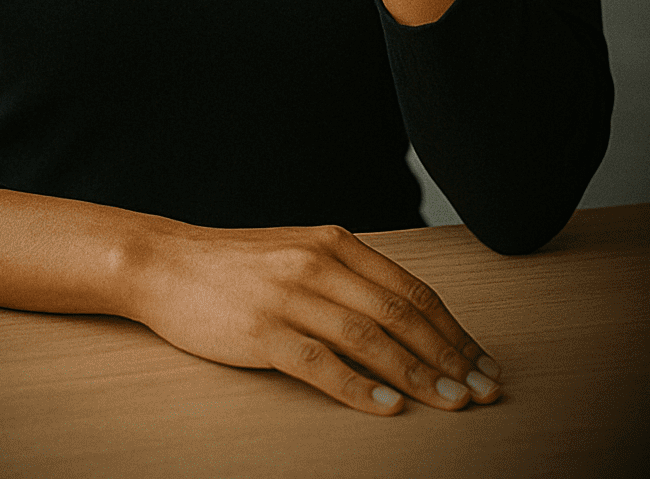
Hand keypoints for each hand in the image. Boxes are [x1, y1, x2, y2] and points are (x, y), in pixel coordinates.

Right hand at [129, 216, 501, 415]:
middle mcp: (317, 262)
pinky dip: (360, 387)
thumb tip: (409, 318)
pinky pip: (321, 363)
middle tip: (483, 392)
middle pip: (400, 314)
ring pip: (370, 339)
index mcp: (334, 242)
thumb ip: (348, 276)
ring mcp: (289, 296)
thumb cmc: (237, 265)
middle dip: (450, 358)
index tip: (483, 363)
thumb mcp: (299, 251)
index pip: (411, 289)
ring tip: (451, 404)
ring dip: (418, 376)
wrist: (166, 262)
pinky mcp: (262, 330)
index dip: (454, 330)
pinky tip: (388, 406)